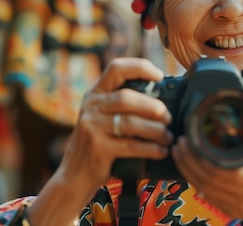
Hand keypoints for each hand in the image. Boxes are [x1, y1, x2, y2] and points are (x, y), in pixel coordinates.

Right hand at [55, 57, 173, 198]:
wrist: (74, 174)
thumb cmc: (99, 143)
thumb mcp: (103, 118)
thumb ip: (122, 106)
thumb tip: (163, 100)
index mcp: (95, 93)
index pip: (116, 68)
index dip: (140, 67)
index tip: (159, 75)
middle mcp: (91, 106)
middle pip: (127, 97)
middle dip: (153, 107)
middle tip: (168, 118)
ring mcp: (92, 126)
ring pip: (130, 122)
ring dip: (155, 130)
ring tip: (168, 137)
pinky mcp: (98, 147)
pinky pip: (130, 145)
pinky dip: (150, 148)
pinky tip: (161, 151)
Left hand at [172, 115, 242, 225]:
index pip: (222, 172)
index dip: (201, 159)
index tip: (189, 141)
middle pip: (206, 180)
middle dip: (188, 161)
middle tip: (180, 143)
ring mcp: (234, 205)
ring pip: (203, 189)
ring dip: (187, 169)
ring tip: (179, 151)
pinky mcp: (227, 208)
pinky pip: (205, 194)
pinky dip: (193, 179)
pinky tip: (187, 165)